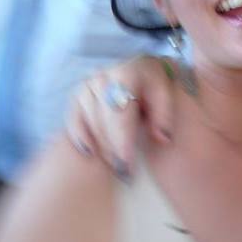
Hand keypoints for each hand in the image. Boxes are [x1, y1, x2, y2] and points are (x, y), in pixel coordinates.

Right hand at [66, 56, 175, 178]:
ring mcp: (89, 84)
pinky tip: (90, 154)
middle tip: (122, 171)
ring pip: (89, 119)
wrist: (143, 73)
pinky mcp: (78, 94)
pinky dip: (80, 137)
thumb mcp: (167, 97)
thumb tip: (162, 138)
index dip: (122, 138)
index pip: (122, 110)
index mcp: (131, 71)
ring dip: (100, 145)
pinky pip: (74, 118)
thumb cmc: (156, 87)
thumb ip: (164, 116)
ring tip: (113, 166)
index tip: (126, 161)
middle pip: (103, 118)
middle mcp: (105, 75)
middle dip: (112, 146)